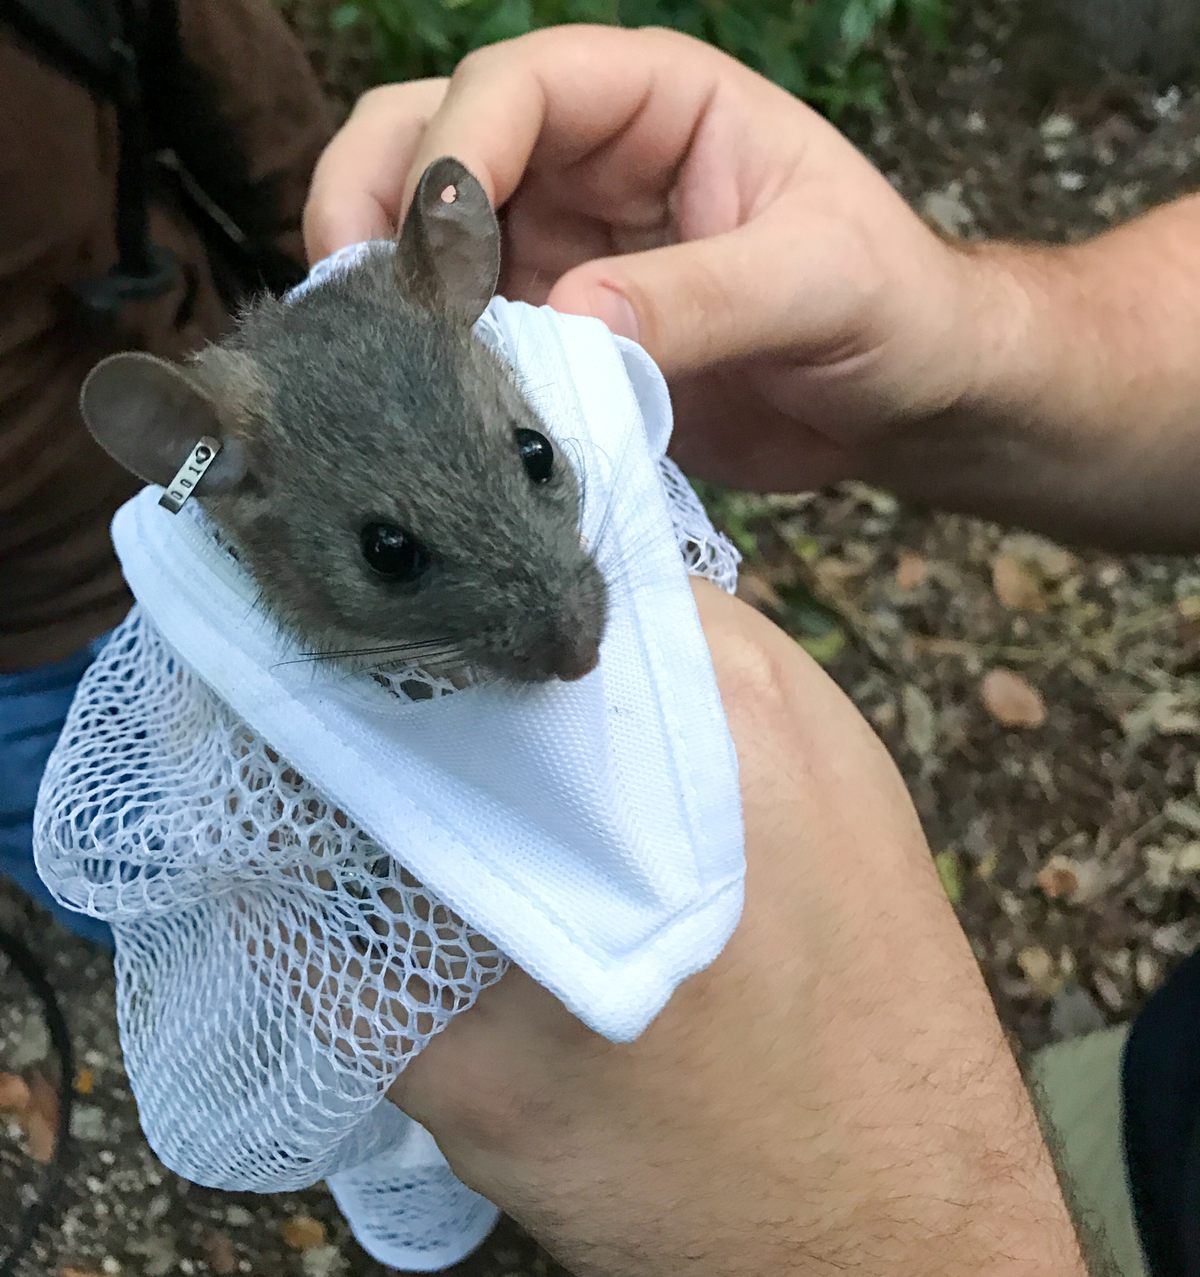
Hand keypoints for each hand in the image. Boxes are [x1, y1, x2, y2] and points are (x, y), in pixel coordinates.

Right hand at [303, 27, 994, 493]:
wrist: (898, 401)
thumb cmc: (890, 310)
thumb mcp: (819, 285)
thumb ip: (701, 298)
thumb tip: (571, 323)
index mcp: (657, 103)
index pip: (519, 86)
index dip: (458, 151)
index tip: (434, 250)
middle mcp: (588, 163)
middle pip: (430, 137)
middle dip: (375, 199)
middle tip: (360, 299)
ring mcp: (559, 250)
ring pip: (422, 238)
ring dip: (386, 289)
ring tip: (376, 361)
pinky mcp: (553, 335)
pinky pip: (463, 335)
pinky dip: (432, 364)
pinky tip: (425, 407)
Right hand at [386, 581, 1087, 1276]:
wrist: (916, 1243)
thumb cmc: (718, 1175)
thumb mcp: (488, 1086)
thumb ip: (351, 959)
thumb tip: (273, 860)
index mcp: (683, 733)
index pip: (508, 610)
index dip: (417, 636)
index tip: (361, 679)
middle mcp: (775, 692)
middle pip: (585, 601)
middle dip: (491, 649)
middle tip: (425, 718)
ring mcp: (835, 723)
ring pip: (657, 639)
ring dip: (575, 679)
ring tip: (516, 762)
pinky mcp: (868, 770)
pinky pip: (727, 691)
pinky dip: (654, 715)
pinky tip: (618, 798)